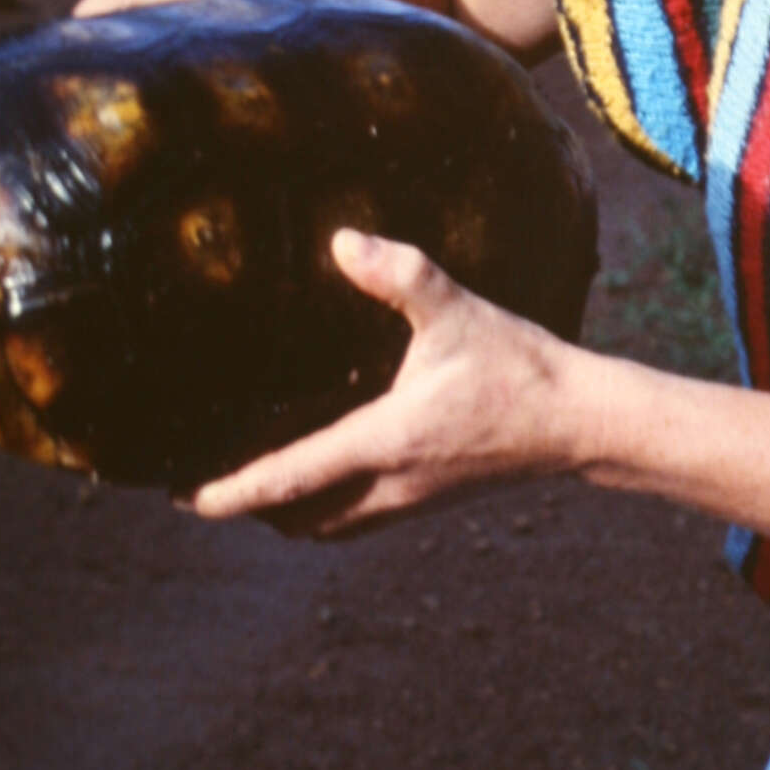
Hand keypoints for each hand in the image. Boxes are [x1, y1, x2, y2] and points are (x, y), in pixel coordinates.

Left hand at [188, 231, 568, 538]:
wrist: (581, 420)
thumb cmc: (520, 367)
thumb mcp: (459, 312)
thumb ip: (401, 275)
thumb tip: (342, 243)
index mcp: (387, 442)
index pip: (293, 477)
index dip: (235, 491)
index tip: (189, 499)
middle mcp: (393, 483)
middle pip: (301, 517)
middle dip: (254, 507)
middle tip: (210, 484)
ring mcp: (415, 498)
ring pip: (332, 526)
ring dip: (292, 513)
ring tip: (258, 484)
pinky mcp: (434, 497)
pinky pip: (363, 518)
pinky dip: (330, 509)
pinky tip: (331, 474)